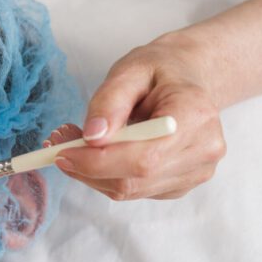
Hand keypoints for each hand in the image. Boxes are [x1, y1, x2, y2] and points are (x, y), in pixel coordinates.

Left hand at [54, 32, 225, 199]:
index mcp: (195, 116)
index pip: (145, 157)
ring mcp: (196, 171)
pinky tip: (95, 152)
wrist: (188, 77)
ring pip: (129, 190)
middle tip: (57, 143)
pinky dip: (105, 176)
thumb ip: (110, 102)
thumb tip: (92, 137)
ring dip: (90, 173)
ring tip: (72, 141)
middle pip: (134, 179)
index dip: (98, 162)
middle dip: (86, 167)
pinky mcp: (181, 183)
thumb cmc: (159, 70)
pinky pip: (133, 190)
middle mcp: (203, 149)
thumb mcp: (130, 71)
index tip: (62, 152)